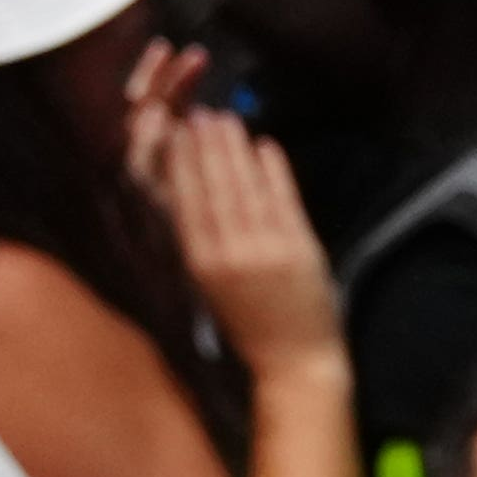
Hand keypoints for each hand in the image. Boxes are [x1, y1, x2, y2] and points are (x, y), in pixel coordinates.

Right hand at [125, 60, 347, 366]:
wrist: (296, 363)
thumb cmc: (250, 324)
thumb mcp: (211, 285)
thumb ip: (201, 242)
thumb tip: (187, 195)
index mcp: (200, 262)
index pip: (185, 200)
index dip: (180, 162)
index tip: (174, 132)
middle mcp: (229, 253)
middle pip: (213, 186)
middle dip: (206, 145)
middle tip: (199, 113)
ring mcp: (267, 250)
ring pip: (246, 187)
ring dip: (236, 149)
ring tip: (227, 119)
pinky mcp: (302, 250)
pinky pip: (284, 199)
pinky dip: (274, 170)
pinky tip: (266, 145)